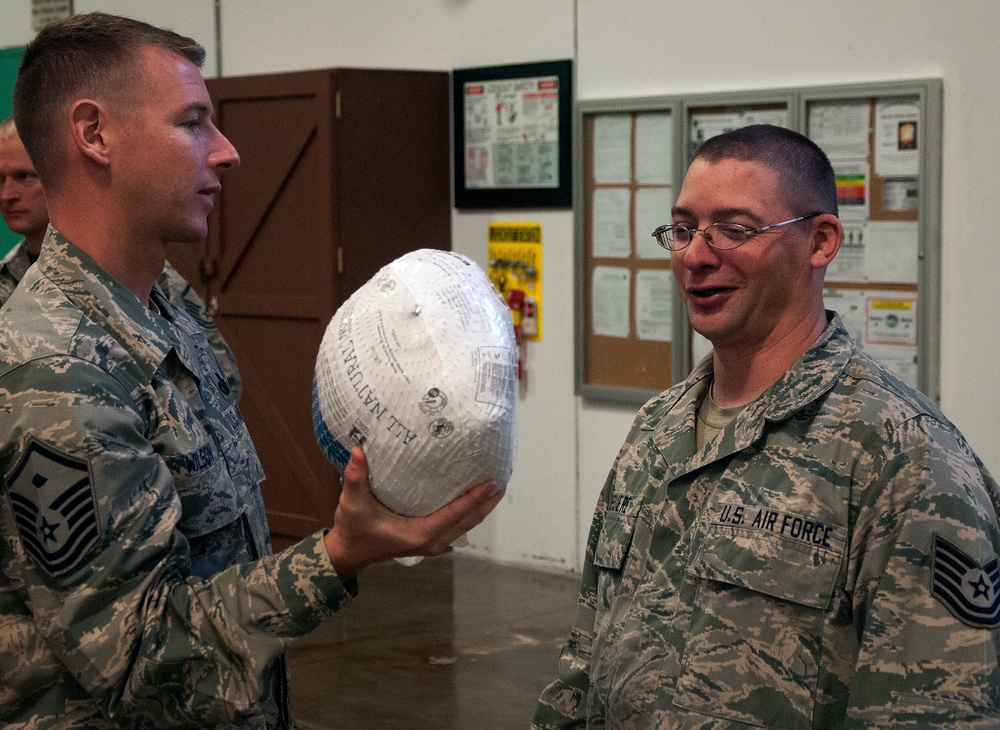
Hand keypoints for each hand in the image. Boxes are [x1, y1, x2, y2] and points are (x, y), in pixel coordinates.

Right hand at [323, 447, 503, 580]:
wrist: (348, 553)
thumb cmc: (353, 529)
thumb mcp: (352, 503)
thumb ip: (355, 478)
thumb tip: (358, 451)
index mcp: (421, 533)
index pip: (456, 513)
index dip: (476, 498)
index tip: (493, 482)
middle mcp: (433, 541)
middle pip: (469, 520)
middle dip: (487, 502)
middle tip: (503, 479)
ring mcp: (433, 544)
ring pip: (466, 525)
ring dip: (481, 508)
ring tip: (495, 487)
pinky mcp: (430, 542)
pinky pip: (457, 527)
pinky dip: (469, 514)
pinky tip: (474, 499)